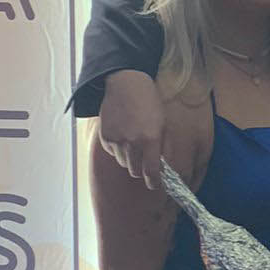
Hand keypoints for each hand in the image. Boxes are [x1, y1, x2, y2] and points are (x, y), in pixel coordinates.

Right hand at [98, 71, 166, 189]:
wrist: (126, 84)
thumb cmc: (149, 103)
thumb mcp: (163, 124)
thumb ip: (164, 147)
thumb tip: (164, 168)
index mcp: (150, 139)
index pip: (151, 172)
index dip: (153, 182)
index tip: (154, 185)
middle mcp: (132, 142)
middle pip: (135, 171)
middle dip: (141, 169)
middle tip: (144, 160)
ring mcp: (116, 140)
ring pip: (123, 163)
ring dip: (129, 158)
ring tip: (133, 141)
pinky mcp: (105, 137)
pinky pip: (113, 153)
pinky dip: (118, 149)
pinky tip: (123, 133)